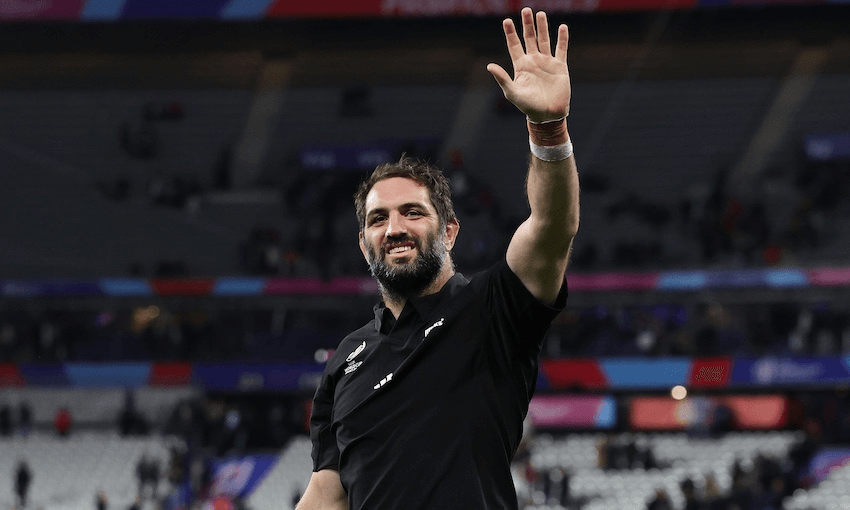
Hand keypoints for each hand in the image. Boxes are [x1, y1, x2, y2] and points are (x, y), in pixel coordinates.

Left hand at [487, 8, 570, 122]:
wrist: (548, 115)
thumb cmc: (528, 106)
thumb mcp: (512, 92)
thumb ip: (502, 78)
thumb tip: (489, 66)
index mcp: (521, 66)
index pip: (514, 45)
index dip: (510, 33)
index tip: (506, 20)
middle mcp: (533, 61)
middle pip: (529, 38)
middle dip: (527, 25)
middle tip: (526, 9)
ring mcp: (547, 62)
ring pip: (544, 40)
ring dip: (542, 27)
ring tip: (540, 14)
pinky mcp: (560, 66)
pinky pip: (561, 49)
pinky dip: (562, 38)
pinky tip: (562, 27)